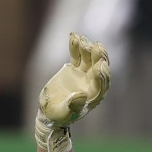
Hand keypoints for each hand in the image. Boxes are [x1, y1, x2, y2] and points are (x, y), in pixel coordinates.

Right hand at [35, 32, 110, 151]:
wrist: (49, 110)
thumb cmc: (58, 115)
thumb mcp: (64, 113)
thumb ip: (73, 106)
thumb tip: (82, 96)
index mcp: (94, 96)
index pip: (102, 84)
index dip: (101, 75)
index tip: (100, 65)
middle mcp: (92, 83)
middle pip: (99, 68)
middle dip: (98, 57)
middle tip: (96, 47)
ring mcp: (85, 74)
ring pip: (90, 59)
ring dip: (87, 49)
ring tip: (81, 40)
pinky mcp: (76, 67)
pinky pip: (78, 55)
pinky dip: (76, 46)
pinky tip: (73, 36)